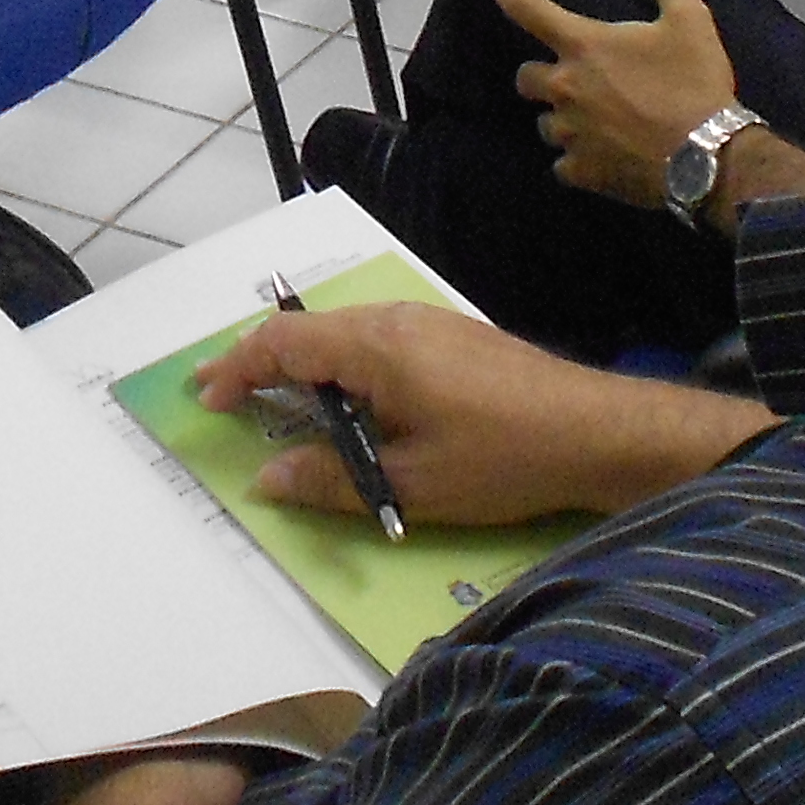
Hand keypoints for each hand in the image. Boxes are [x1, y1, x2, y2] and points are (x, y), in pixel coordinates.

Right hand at [193, 300, 764, 524]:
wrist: (598, 432)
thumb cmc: (502, 458)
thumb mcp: (411, 484)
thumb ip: (332, 481)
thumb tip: (266, 478)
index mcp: (377, 347)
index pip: (285, 342)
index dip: (238, 368)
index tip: (207, 400)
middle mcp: (397, 319)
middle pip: (309, 330)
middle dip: (260, 362)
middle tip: (222, 397)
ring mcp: (429, 324)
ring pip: (343, 334)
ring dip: (301, 365)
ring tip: (273, 402)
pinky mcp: (453, 339)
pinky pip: (375, 341)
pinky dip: (340, 366)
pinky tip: (344, 401)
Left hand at [479, 0, 732, 211]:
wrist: (710, 158)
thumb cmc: (694, 83)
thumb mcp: (688, 20)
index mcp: (584, 46)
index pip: (529, 10)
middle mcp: (565, 88)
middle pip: (526, 78)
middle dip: (540, 75)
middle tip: (570, 76)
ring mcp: (570, 134)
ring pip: (545, 124)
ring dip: (561, 118)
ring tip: (593, 120)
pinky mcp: (582, 172)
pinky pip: (563, 164)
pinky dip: (576, 160)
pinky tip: (599, 157)